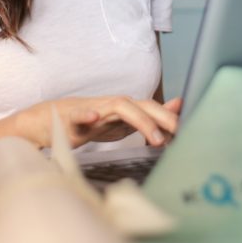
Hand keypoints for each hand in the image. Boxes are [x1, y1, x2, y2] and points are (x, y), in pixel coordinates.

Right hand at [18, 96, 181, 149]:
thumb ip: (149, 116)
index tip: (189, 132)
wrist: (52, 121)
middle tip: (180, 133)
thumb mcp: (124, 122)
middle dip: (163, 118)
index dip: (171, 119)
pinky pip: (80, 115)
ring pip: (119, 107)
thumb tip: (179, 106)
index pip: (153, 109)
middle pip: (142, 105)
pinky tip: (94, 119)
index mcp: (126, 109)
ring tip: (154, 138)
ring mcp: (94, 109)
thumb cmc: (91, 122)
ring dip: (139, 120)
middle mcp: (113, 105)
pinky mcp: (72, 118)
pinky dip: (86, 115)